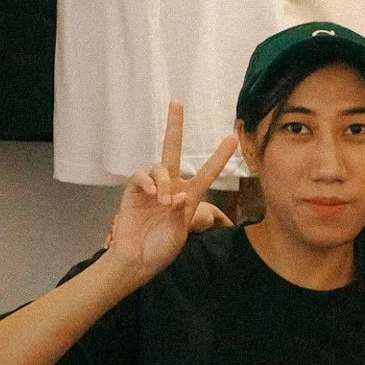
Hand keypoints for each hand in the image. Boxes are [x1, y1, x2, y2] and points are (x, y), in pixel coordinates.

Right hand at [106, 103, 237, 285]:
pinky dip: (147, 182)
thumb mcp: (178, 234)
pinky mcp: (133, 192)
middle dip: (174, 126)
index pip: (207, 172)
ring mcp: (150, 188)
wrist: (137, 261)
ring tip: (164, 203)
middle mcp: (170, 187)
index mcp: (189, 198)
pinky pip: (140, 177)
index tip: (232, 138)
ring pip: (158, 167)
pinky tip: (153, 194)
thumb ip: (181, 215)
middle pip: (171, 149)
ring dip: (164, 182)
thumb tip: (177, 196)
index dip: (219, 156)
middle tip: (176, 102)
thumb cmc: (161, 249)